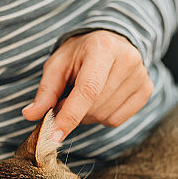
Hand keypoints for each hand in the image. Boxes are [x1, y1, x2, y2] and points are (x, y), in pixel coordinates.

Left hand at [22, 30, 152, 140]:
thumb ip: (46, 91)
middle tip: (64, 101)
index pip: (87, 90)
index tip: (53, 136)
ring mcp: (141, 75)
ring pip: (106, 116)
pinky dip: (103, 117)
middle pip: (95, 106)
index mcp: (103, 48)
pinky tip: (100, 100)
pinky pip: (118, 120)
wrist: (111, 42)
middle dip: (73, 113)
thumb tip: (30, 115)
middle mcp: (127, 60)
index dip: (69, 116)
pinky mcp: (147, 89)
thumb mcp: (58, 65)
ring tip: (84, 97)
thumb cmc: (80, 54)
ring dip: (88, 116)